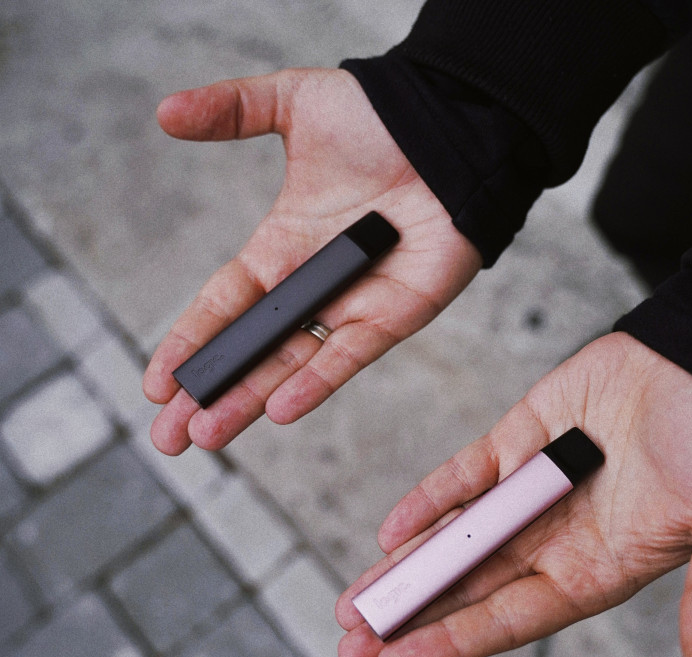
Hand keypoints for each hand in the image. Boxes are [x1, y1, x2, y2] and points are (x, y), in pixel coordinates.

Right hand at [143, 68, 481, 454]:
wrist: (452, 126)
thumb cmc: (381, 116)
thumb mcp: (295, 102)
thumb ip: (232, 110)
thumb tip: (165, 112)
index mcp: (281, 245)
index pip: (224, 304)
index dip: (190, 342)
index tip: (156, 383)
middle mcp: (312, 283)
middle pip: (251, 349)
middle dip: (209, 393)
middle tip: (168, 437)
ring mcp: (353, 303)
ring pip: (294, 363)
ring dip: (251, 400)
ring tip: (207, 436)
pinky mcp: (396, 312)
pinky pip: (351, 354)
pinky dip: (317, 381)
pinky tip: (278, 408)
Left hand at [336, 333, 691, 656]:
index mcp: (597, 569)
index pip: (512, 618)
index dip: (454, 642)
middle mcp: (556, 537)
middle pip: (470, 586)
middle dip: (411, 615)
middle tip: (351, 645)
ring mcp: (532, 488)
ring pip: (456, 535)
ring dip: (406, 565)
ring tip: (353, 600)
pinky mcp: (518, 439)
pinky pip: (466, 475)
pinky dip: (430, 500)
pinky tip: (392, 530)